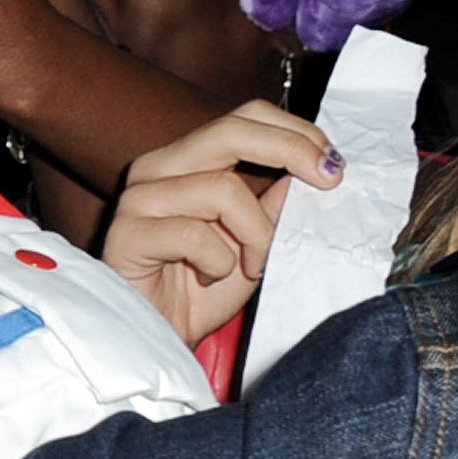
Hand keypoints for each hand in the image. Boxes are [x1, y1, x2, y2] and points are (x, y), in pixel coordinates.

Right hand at [101, 101, 337, 347]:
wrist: (159, 340)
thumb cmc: (201, 292)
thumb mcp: (256, 243)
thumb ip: (277, 204)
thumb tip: (318, 166)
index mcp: (187, 161)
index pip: (243, 118)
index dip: (293, 131)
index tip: (332, 162)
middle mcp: (157, 169)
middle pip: (230, 131)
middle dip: (290, 151)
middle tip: (327, 181)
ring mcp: (138, 199)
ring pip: (221, 188)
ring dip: (256, 235)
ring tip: (252, 266)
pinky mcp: (125, 234)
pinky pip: (193, 234)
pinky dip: (218, 262)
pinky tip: (207, 278)